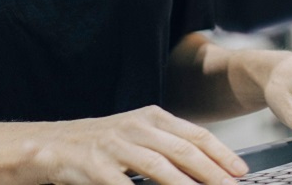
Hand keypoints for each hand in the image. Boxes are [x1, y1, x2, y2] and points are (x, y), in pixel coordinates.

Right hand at [25, 105, 249, 184]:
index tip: (240, 170)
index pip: (194, 134)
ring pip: (158, 167)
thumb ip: (168, 146)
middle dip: (212, 172)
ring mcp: (114, 146)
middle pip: (182, 150)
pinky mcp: (95, 166)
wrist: (51, 144)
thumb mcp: (137, 135)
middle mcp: (135, 127)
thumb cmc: (100, 144)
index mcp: (151, 117)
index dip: (221, 153)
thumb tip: (206, 168)